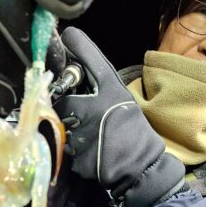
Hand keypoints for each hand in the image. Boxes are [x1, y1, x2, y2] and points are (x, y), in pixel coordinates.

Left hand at [55, 28, 185, 206]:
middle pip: (63, 103)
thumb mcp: (120, 97)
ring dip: (73, 134)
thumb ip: (97, 78)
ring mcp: (87, 135)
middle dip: (69, 111)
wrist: (142, 166)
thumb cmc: (132, 129)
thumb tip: (72, 48)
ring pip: (64, 129)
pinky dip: (78, 154)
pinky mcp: (80, 159)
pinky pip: (69, 152)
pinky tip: (93, 154)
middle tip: (88, 120)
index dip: (76, 50)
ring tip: (94, 139)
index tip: (68, 40)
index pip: (87, 63)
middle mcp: (96, 109)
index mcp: (110, 92)